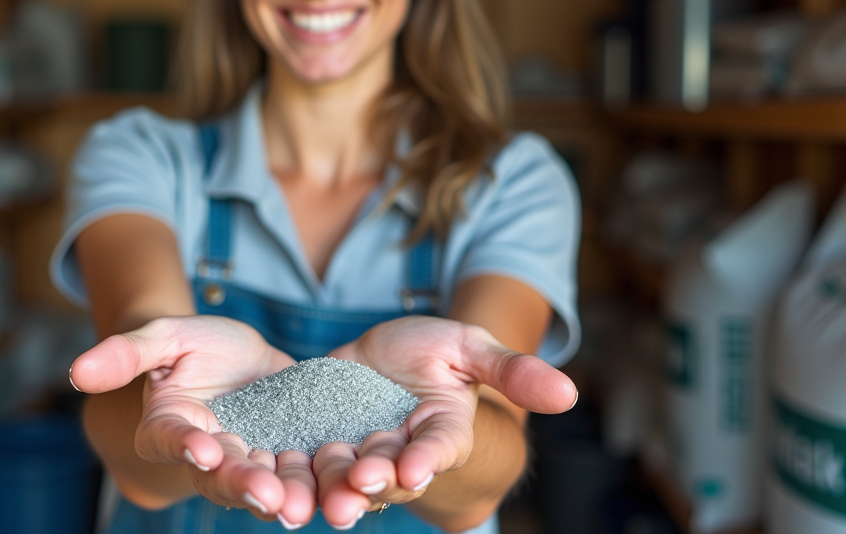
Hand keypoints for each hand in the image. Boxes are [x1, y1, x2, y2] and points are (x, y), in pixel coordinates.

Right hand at [70, 316, 318, 524]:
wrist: (238, 357)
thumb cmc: (192, 347)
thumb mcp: (164, 337)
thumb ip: (125, 353)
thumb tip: (75, 372)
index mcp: (169, 429)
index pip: (174, 439)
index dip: (188, 445)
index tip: (204, 447)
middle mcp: (209, 454)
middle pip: (224, 474)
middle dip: (245, 486)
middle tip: (268, 496)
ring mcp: (252, 458)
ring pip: (266, 483)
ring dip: (284, 497)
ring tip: (302, 506)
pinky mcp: (290, 453)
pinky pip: (303, 472)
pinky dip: (317, 483)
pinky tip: (338, 490)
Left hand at [315, 316, 576, 526]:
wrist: (384, 358)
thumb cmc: (435, 352)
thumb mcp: (470, 347)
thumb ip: (511, 371)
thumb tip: (569, 393)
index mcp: (442, 430)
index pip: (439, 446)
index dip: (428, 457)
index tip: (417, 465)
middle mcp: (401, 449)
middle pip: (389, 470)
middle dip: (375, 480)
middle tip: (359, 485)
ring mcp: (358, 449)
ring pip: (345, 475)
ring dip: (333, 488)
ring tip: (320, 498)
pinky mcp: (319, 441)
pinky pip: (306, 462)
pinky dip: (294, 474)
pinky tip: (276, 480)